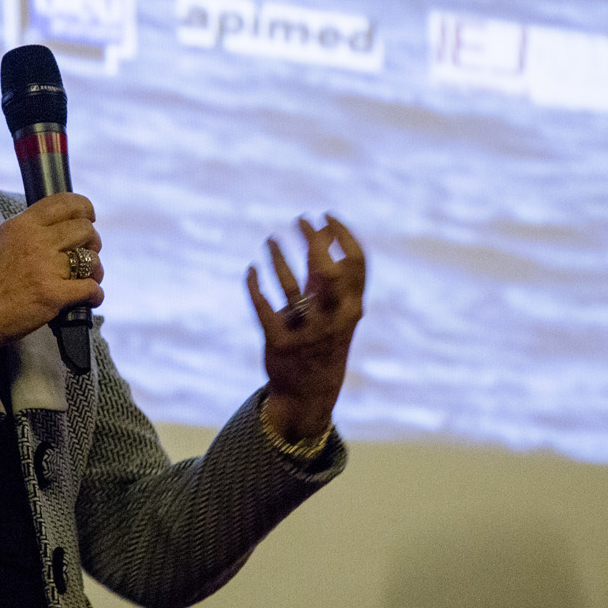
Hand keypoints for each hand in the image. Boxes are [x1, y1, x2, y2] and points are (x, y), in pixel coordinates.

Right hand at [0, 192, 102, 365]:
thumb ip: (26, 234)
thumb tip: (54, 233)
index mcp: (21, 225)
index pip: (65, 203)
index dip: (85, 209)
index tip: (89, 218)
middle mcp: (35, 241)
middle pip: (85, 230)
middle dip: (92, 243)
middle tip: (86, 256)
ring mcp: (45, 268)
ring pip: (92, 260)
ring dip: (95, 272)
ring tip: (87, 281)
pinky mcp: (52, 295)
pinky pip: (90, 289)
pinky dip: (95, 295)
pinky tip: (88, 299)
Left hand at [247, 215, 366, 442]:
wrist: (310, 392)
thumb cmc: (323, 336)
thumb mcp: (331, 306)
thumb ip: (327, 269)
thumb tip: (322, 228)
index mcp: (352, 308)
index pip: (356, 264)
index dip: (343, 234)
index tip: (325, 215)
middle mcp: (333, 318)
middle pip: (327, 271)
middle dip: (313, 241)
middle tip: (299, 221)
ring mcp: (306, 331)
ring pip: (290, 287)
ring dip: (277, 258)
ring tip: (269, 240)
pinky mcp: (278, 342)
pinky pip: (263, 308)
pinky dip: (254, 285)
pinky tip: (251, 270)